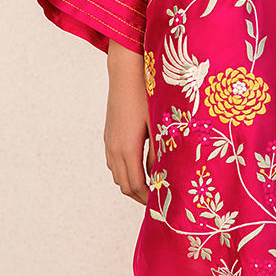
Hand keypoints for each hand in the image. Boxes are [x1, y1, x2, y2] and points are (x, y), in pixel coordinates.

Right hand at [104, 41, 151, 204]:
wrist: (125, 71)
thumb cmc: (145, 94)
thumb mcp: (158, 124)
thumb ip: (160, 151)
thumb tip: (166, 175)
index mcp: (127, 149)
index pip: (136, 186)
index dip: (148, 199)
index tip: (162, 204)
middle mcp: (114, 149)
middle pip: (124, 185)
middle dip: (141, 195)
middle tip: (159, 200)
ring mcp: (109, 142)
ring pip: (118, 174)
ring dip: (132, 183)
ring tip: (152, 185)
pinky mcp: (109, 134)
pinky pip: (114, 162)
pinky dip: (126, 171)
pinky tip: (141, 165)